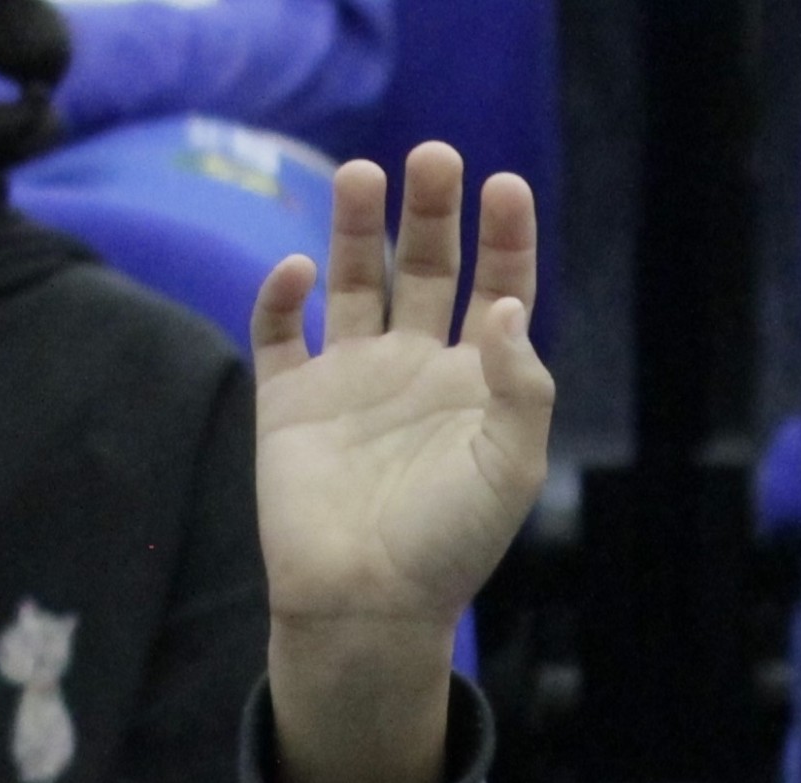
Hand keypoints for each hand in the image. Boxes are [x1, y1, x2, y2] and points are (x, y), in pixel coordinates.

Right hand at [253, 146, 552, 782]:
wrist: (365, 607)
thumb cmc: (449, 547)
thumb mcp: (511, 468)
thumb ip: (522, 386)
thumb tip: (505, 307)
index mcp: (476, 383)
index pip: (499, 288)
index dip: (506, 236)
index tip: (505, 186)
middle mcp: (414, 369)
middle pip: (426, 266)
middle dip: (431, 211)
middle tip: (434, 157)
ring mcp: (349, 381)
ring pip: (351, 280)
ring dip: (355, 226)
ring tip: (361, 174)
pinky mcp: (289, 403)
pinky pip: (279, 332)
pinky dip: (281, 294)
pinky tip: (297, 271)